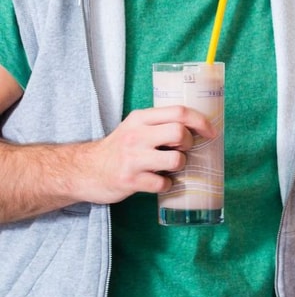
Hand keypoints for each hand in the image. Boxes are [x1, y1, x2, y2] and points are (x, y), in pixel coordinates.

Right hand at [76, 105, 217, 203]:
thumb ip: (159, 123)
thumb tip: (196, 127)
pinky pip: (163, 184)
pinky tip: (158, 181)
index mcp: (140, 119)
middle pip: (180, 133)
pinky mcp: (130, 180)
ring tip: (169, 167)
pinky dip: (167, 185)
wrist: (83, 170)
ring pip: (176, 160)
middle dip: (189, 143)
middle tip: (181, 150)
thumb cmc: (117, 149)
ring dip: (179, 166)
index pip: (178, 112)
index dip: (200, 121)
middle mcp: (136, 135)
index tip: (210, 132)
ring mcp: (132, 159)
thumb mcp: (134, 127)